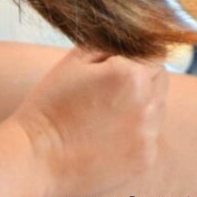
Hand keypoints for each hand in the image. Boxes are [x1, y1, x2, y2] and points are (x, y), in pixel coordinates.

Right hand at [11, 48, 167, 196]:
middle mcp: (147, 104)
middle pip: (161, 80)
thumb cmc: (52, 103)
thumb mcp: (76, 59)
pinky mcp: (145, 159)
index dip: (139, 55)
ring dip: (143, 105)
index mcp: (132, 75)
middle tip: (113, 88)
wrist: (35, 157)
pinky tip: (111, 135)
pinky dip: (138, 132)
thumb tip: (134, 37)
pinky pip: (151, 136)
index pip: (156, 53)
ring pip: (158, 108)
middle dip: (144, 77)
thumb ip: (111, 43)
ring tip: (109, 113)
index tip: (123, 63)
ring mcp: (148, 135)